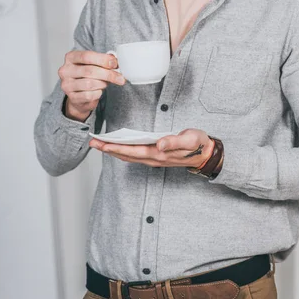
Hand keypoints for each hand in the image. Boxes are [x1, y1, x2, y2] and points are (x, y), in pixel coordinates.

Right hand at [58, 50, 125, 121]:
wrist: (79, 96)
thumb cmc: (87, 76)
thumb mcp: (94, 64)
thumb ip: (103, 61)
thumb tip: (115, 61)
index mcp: (70, 57)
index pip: (86, 56)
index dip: (103, 59)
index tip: (115, 64)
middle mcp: (65, 70)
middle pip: (90, 71)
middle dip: (108, 74)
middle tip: (120, 78)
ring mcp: (67, 84)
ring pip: (90, 84)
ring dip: (103, 84)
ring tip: (105, 83)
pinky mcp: (71, 97)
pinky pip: (89, 95)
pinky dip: (98, 93)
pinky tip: (98, 91)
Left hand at [89, 129, 214, 168]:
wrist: (206, 153)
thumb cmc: (198, 144)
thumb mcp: (189, 140)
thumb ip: (175, 142)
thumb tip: (160, 144)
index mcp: (160, 154)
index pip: (133, 151)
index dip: (117, 148)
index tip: (103, 144)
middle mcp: (154, 158)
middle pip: (126, 155)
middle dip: (109, 149)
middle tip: (93, 142)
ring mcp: (154, 159)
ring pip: (129, 156)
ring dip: (113, 150)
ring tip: (99, 144)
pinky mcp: (155, 156)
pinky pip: (135, 155)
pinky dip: (123, 151)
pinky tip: (116, 146)